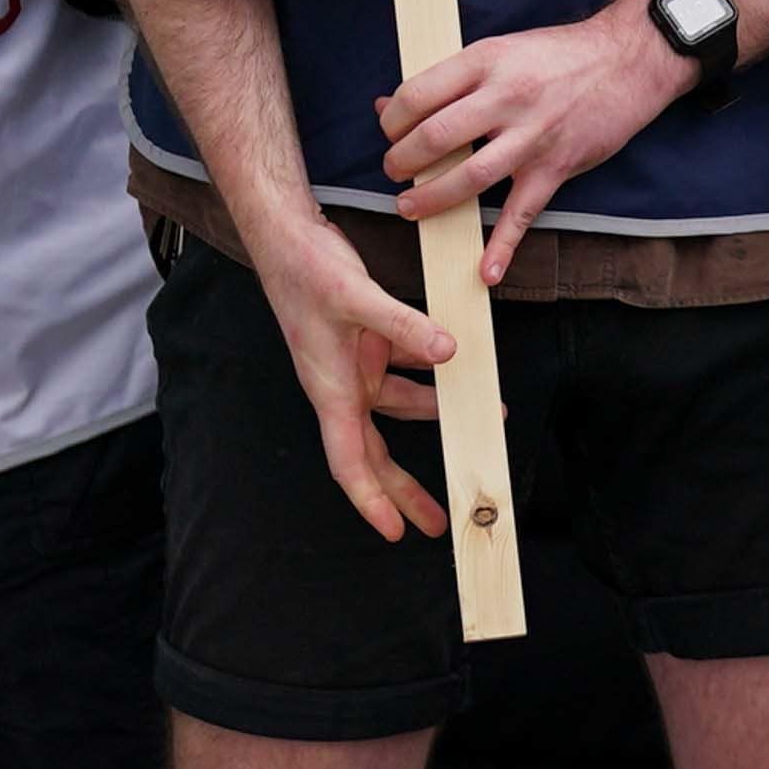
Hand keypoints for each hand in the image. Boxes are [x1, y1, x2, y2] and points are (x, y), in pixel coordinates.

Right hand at [244, 211, 457, 542]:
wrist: (287, 236)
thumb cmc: (306, 270)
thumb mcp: (356, 296)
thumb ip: (404, 326)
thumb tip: (449, 353)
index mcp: (331, 390)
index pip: (349, 461)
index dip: (370, 499)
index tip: (392, 532)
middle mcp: (343, 387)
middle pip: (375, 453)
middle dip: (404, 489)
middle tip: (436, 522)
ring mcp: (356, 366)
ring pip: (400, 410)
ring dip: (436, 419)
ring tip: (481, 426)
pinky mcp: (368, 343)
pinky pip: (407, 372)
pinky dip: (433, 378)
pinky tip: (461, 374)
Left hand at [377, 1, 692, 281]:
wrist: (629, 60)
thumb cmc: (559, 54)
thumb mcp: (498, 50)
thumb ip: (447, 79)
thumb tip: (385, 105)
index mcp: (487, 61)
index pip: (419, 95)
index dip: (393, 120)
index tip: (389, 131)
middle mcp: (508, 98)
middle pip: (437, 138)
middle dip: (403, 161)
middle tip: (395, 170)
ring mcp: (533, 136)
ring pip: (470, 177)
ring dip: (432, 198)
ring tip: (410, 205)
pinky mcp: (557, 166)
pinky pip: (524, 212)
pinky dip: (504, 246)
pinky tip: (486, 271)